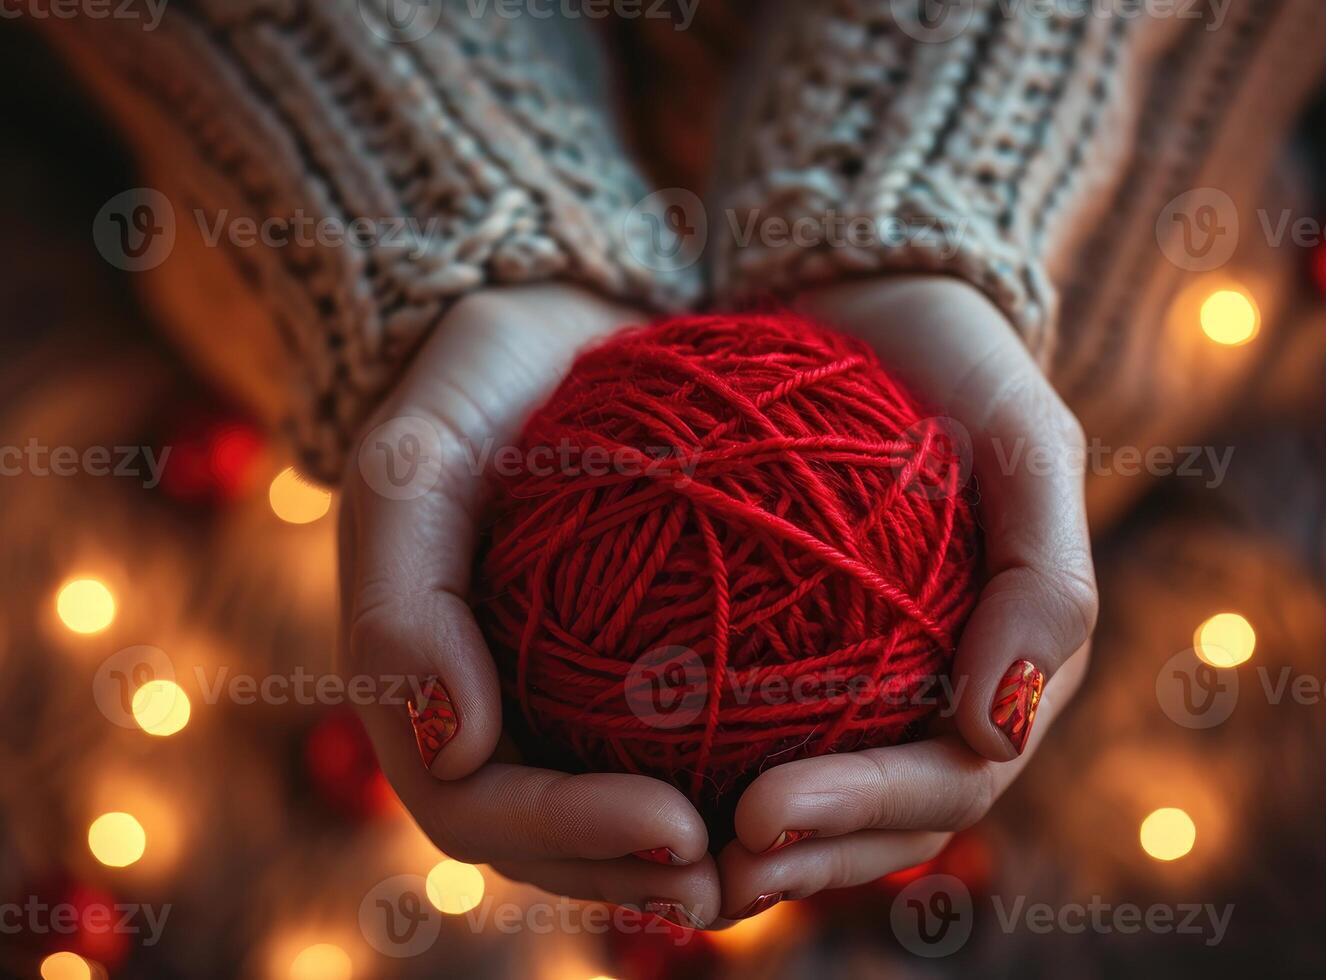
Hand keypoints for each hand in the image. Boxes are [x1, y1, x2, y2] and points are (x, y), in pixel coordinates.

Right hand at [339, 285, 719, 930]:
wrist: (553, 329)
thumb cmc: (473, 391)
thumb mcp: (413, 465)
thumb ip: (401, 601)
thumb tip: (454, 749)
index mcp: (425, 689)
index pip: (481, 807)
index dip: (571, 838)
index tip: (675, 827)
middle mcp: (493, 714)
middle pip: (554, 842)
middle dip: (636, 873)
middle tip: (736, 879)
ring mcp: (557, 696)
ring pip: (616, 810)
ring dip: (689, 853)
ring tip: (778, 853)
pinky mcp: (627, 664)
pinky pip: (674, 738)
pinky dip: (728, 769)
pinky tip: (809, 766)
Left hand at [715, 276, 1097, 919]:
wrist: (869, 295)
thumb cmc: (959, 363)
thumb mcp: (1025, 442)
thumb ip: (1043, 576)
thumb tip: (996, 730)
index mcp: (1007, 667)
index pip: (948, 781)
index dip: (863, 815)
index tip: (761, 812)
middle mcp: (941, 691)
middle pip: (879, 819)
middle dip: (802, 856)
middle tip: (706, 866)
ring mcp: (875, 675)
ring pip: (820, 795)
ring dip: (756, 846)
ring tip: (666, 858)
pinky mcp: (805, 641)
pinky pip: (761, 718)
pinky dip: (713, 760)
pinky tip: (631, 772)